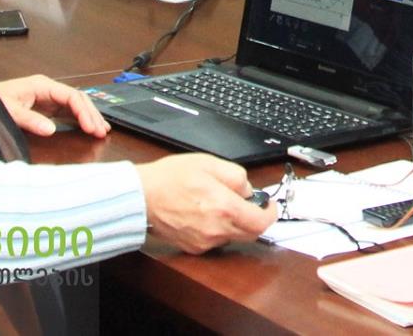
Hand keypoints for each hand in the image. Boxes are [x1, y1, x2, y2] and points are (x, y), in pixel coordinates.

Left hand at [0, 75, 109, 137]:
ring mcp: (47, 98)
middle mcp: (48, 89)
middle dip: (91, 114)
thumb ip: (30, 120)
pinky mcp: (45, 107)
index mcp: (42, 85)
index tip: (91, 126)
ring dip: (88, 116)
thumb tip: (51, 129)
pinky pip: (67, 112)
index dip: (84, 112)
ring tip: (101, 130)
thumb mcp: (9, 111)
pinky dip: (79, 119)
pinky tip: (88, 126)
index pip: (71, 96)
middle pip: (77, 99)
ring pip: (75, 105)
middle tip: (101, 131)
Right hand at [137, 154, 275, 253]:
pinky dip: (219, 228)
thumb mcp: (210, 163)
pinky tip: (206, 213)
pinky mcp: (193, 247)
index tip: (269, 205)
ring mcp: (204, 242)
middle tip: (249, 203)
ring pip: (233, 237)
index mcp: (224, 208)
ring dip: (235, 223)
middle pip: (250, 234)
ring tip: (219, 203)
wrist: (141, 196)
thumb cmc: (171, 178)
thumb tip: (250, 190)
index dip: (270, 213)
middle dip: (254, 218)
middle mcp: (216, 230)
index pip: (261, 222)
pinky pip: (216, 240)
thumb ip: (237, 176)